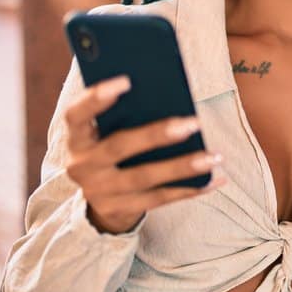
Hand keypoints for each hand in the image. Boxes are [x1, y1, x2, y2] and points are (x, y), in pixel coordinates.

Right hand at [62, 74, 226, 233]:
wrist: (100, 203)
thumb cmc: (111, 151)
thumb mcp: (106, 133)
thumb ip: (123, 115)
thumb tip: (165, 91)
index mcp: (77, 139)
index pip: (76, 115)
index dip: (96, 99)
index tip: (125, 81)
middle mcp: (82, 166)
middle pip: (118, 147)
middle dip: (156, 135)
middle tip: (193, 123)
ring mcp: (100, 192)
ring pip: (144, 177)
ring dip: (182, 166)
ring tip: (214, 156)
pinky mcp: (121, 210)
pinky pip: (160, 199)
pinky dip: (190, 188)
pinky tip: (215, 179)